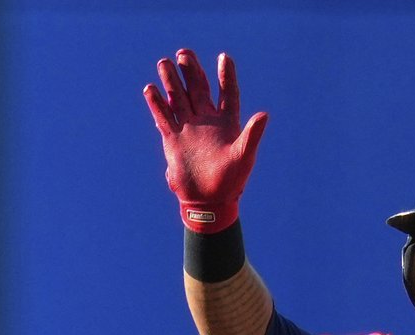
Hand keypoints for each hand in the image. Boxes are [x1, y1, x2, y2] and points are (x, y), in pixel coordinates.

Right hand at [143, 48, 268, 232]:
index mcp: (227, 123)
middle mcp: (207, 121)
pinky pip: (164, 117)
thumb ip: (252, 134)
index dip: (226, 76)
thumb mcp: (244, 156)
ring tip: (165, 63)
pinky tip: (150, 89)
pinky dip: (157, 104)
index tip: (224, 57)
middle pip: (199, 89)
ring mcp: (189, 128)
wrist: (209, 201)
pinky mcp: (173, 139)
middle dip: (192, 71)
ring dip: (172, 82)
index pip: (227, 93)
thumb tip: (264, 114)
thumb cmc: (231, 181)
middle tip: (184, 53)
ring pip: (179, 99)